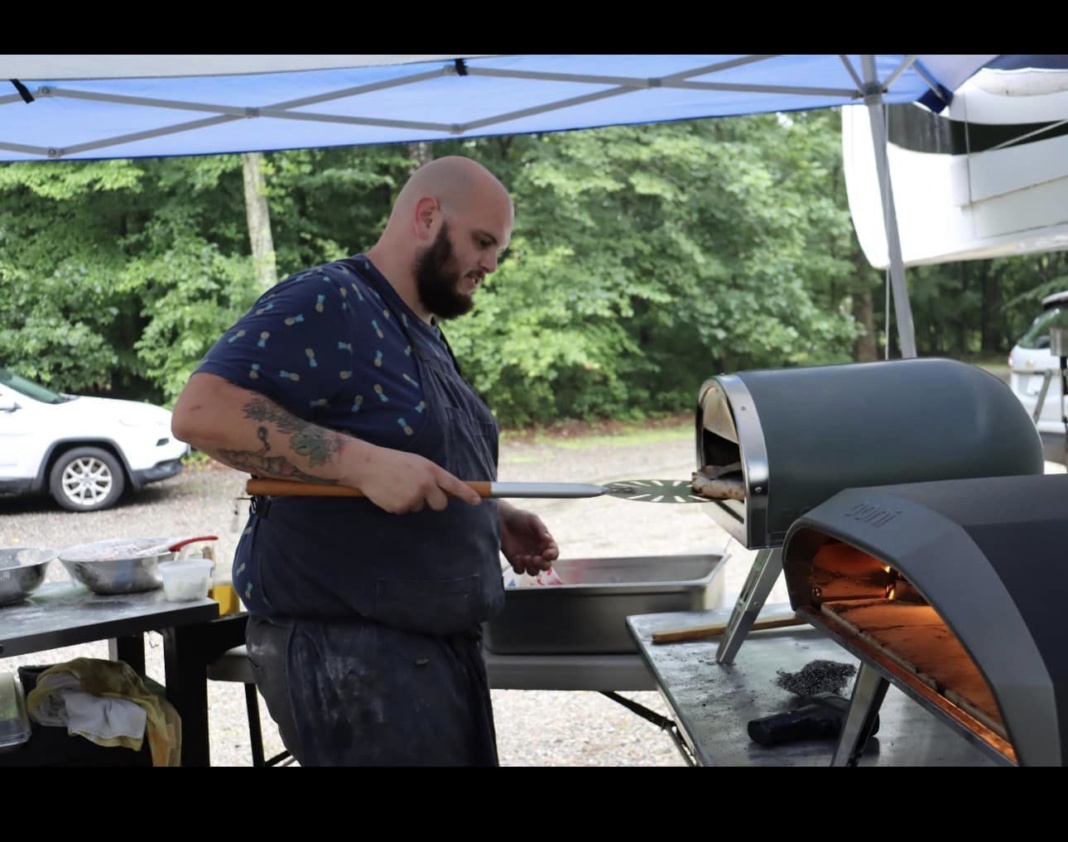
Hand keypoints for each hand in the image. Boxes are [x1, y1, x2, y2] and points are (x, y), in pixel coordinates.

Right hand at [343, 445, 481, 513]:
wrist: (367, 465)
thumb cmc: (392, 461)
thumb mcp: (416, 462)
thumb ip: (430, 475)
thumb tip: (442, 490)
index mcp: (430, 470)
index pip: (454, 485)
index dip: (467, 494)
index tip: (477, 501)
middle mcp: (425, 484)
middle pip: (441, 505)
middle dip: (434, 502)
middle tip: (421, 493)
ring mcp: (413, 497)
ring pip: (420, 508)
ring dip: (412, 501)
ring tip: (397, 486)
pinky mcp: (400, 507)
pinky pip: (405, 511)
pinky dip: (399, 504)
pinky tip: (390, 492)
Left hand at [499, 502, 558, 575]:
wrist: (502, 520)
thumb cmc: (519, 518)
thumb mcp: (532, 519)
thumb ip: (541, 529)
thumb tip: (548, 539)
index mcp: (545, 543)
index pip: (553, 553)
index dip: (552, 555)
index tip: (546, 554)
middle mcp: (537, 552)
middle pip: (546, 566)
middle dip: (542, 565)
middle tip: (535, 559)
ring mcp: (527, 558)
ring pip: (534, 571)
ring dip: (532, 568)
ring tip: (525, 558)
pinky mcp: (515, 561)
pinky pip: (520, 570)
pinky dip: (519, 567)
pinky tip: (516, 557)